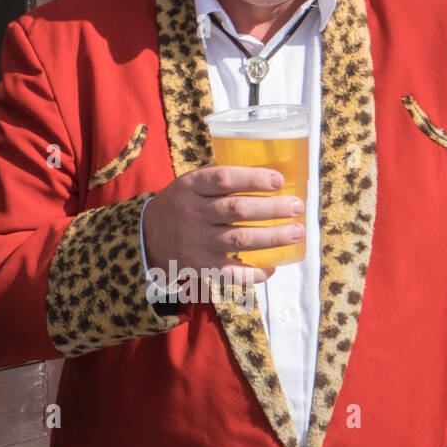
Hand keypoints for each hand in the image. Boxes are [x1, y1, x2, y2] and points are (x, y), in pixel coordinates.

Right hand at [142, 165, 304, 286]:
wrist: (149, 237)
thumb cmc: (181, 204)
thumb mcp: (189, 183)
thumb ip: (217, 177)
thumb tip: (265, 173)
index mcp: (191, 187)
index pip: (223, 179)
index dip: (253, 179)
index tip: (279, 180)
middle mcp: (193, 213)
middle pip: (238, 210)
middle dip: (273, 208)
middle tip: (297, 207)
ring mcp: (197, 242)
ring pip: (241, 240)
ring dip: (273, 237)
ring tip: (297, 232)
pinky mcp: (201, 266)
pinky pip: (232, 273)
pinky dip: (255, 273)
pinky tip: (273, 266)